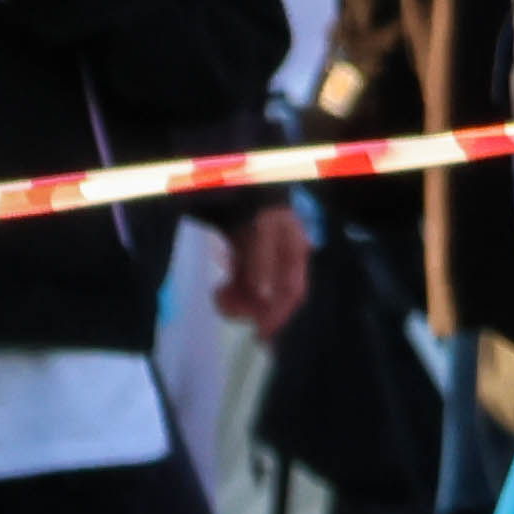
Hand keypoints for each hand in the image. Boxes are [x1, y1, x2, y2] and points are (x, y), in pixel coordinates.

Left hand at [208, 203, 314, 333]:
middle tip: (227, 309)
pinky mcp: (245, 256)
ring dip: (239, 300)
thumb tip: (263, 297)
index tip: (261, 333)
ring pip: (255, 290)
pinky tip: (220, 291)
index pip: (293, 290)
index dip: (280, 313)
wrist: (235, 181)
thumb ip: (261, 262)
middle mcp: (282, 260)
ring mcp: (263, 259)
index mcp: (294, 252)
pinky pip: (242, 281)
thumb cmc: (253, 204)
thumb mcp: (260, 229)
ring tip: (219, 298)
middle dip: (252, 307)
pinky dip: (232, 290)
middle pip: (273, 294)